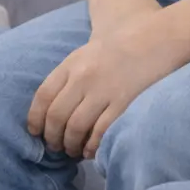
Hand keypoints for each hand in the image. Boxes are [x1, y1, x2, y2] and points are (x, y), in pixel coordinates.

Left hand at [27, 8, 189, 158]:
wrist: (154, 38)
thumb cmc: (118, 50)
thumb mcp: (85, 55)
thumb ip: (68, 77)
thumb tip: (50, 112)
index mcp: (71, 64)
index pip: (43, 96)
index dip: (35, 119)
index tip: (36, 133)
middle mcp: (84, 77)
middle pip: (57, 116)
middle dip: (53, 137)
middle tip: (56, 147)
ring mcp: (104, 90)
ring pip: (76, 127)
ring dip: (71, 145)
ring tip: (73, 151)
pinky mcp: (124, 102)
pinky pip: (101, 132)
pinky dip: (92, 146)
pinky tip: (91, 150)